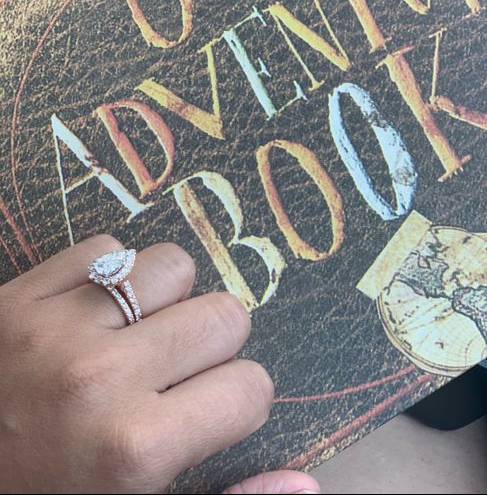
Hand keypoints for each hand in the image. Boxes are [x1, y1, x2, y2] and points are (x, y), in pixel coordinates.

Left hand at [0, 236, 319, 493]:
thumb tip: (306, 481)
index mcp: (137, 449)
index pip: (251, 387)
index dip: (236, 398)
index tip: (208, 406)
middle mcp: (101, 379)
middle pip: (224, 314)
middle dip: (210, 344)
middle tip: (172, 370)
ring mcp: (55, 327)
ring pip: (170, 266)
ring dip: (166, 300)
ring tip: (135, 333)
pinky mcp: (16, 295)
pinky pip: (105, 248)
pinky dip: (109, 275)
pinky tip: (92, 312)